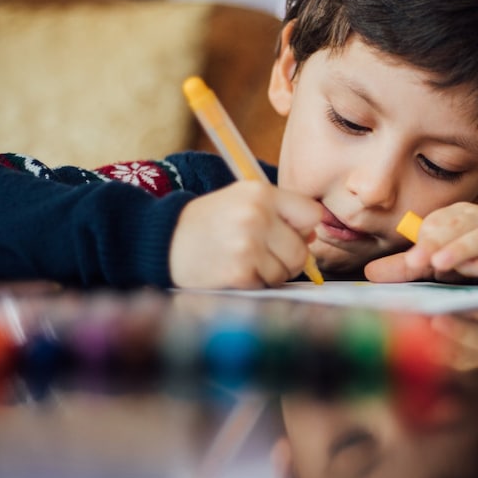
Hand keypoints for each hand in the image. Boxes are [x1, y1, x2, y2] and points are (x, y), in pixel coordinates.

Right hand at [168, 181, 320, 288]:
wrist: (164, 241)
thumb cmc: (209, 222)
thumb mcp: (242, 199)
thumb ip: (280, 211)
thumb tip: (313, 235)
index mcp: (261, 192)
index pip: (312, 214)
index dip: (303, 227)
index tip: (287, 232)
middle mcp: (257, 215)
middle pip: (302, 249)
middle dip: (289, 257)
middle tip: (264, 253)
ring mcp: (248, 245)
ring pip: (288, 271)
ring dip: (272, 273)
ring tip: (246, 261)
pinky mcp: (239, 272)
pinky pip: (268, 284)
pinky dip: (255, 283)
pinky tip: (235, 271)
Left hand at [364, 202, 477, 283]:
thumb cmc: (476, 260)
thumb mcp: (440, 262)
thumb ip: (408, 266)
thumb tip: (371, 272)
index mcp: (457, 216)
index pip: (436, 223)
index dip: (422, 240)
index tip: (409, 261)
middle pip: (456, 226)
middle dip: (435, 243)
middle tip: (417, 261)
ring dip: (461, 250)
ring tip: (441, 264)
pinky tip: (475, 271)